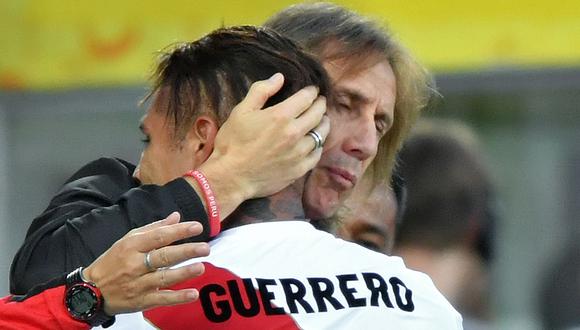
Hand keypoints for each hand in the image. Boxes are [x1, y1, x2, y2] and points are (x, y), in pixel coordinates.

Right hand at [82, 212, 208, 314]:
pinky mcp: (141, 301)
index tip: (197, 227)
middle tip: (205, 248)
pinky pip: (162, 298)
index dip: (179, 231)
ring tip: (201, 267)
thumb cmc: (113, 261)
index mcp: (132, 246)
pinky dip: (178, 298)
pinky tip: (193, 293)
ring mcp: (138, 284)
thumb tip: (176, 217)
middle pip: (163, 256)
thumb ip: (154, 229)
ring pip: (164, 277)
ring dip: (184, 273)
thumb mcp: (128, 240)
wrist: (90, 290)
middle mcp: (135, 264)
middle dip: (186, 251)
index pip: (159, 236)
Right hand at [198, 73, 329, 217]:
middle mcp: (295, 133)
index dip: (312, 91)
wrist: (231, 177)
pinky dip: (317, 146)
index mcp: (281, 116)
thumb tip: (279, 77)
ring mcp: (299, 153)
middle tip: (319, 102)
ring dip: (323, 124)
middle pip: (318, 114)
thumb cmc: (233, 142)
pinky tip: (314, 143)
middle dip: (321, 105)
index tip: (312, 90)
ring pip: (321, 134)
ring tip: (320, 121)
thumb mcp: (241, 111)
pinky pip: (317, 155)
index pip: (307, 98)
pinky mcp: (300, 170)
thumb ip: (261, 91)